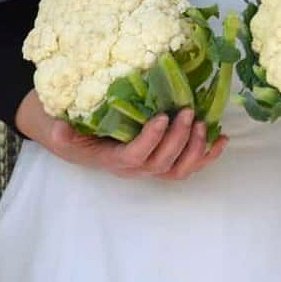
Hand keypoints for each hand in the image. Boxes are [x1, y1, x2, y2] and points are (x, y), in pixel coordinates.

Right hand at [23, 100, 224, 180]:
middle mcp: (135, 169)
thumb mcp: (60, 129)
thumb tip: (59, 129)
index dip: (151, 140)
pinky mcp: (164, 161)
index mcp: (113, 160)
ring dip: (195, 149)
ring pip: (178, 170)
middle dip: (178, 139)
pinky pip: (189, 166)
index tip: (162, 117)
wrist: (78, 140)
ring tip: (202, 123)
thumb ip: (60, 131)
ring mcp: (151, 167)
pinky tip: (221, 139)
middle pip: (162, 163)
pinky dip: (207, 155)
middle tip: (187, 112)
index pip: (135, 157)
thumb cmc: (73, 131)